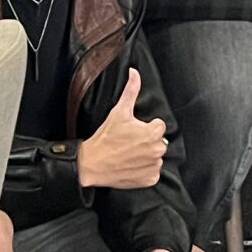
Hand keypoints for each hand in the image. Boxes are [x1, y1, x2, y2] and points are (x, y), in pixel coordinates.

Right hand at [77, 68, 166, 188]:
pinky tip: (131, 165)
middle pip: (158, 141)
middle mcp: (157, 150)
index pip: (159, 126)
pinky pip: (152, 172)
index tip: (133, 131)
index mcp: (153, 133)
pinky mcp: (149, 179)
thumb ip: (131, 90)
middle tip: (129, 142)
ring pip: (156, 156)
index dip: (145, 127)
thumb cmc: (106, 138)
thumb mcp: (119, 111)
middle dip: (147, 140)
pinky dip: (144, 170)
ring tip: (129, 154)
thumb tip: (134, 72)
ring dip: (146, 155)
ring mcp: (153, 166)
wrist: (93, 164)